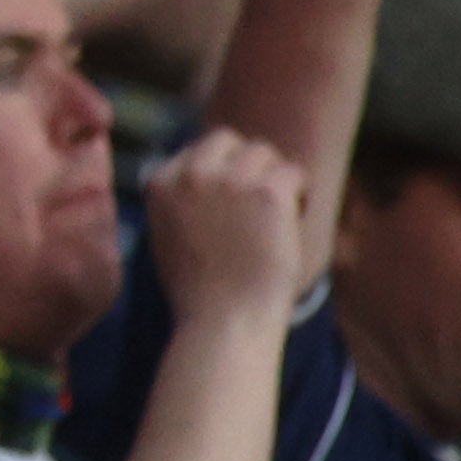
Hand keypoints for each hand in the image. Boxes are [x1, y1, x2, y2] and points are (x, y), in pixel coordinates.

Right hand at [136, 122, 312, 327]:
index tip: (233, 197)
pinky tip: (295, 216)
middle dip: (246, 163)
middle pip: (228, 140)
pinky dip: (300, 192)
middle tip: (259, 198)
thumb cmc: (199, 290)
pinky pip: (294, 172)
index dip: (219, 170)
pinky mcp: (267, 192)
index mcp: (160, 182)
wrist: (224, 320)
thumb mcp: (167, 235)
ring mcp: (229, 180)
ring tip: (279, 212)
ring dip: (274, 177)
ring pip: (264, 153)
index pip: (195, 150)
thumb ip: (179, 200)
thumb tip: (204, 173)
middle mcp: (191, 173)